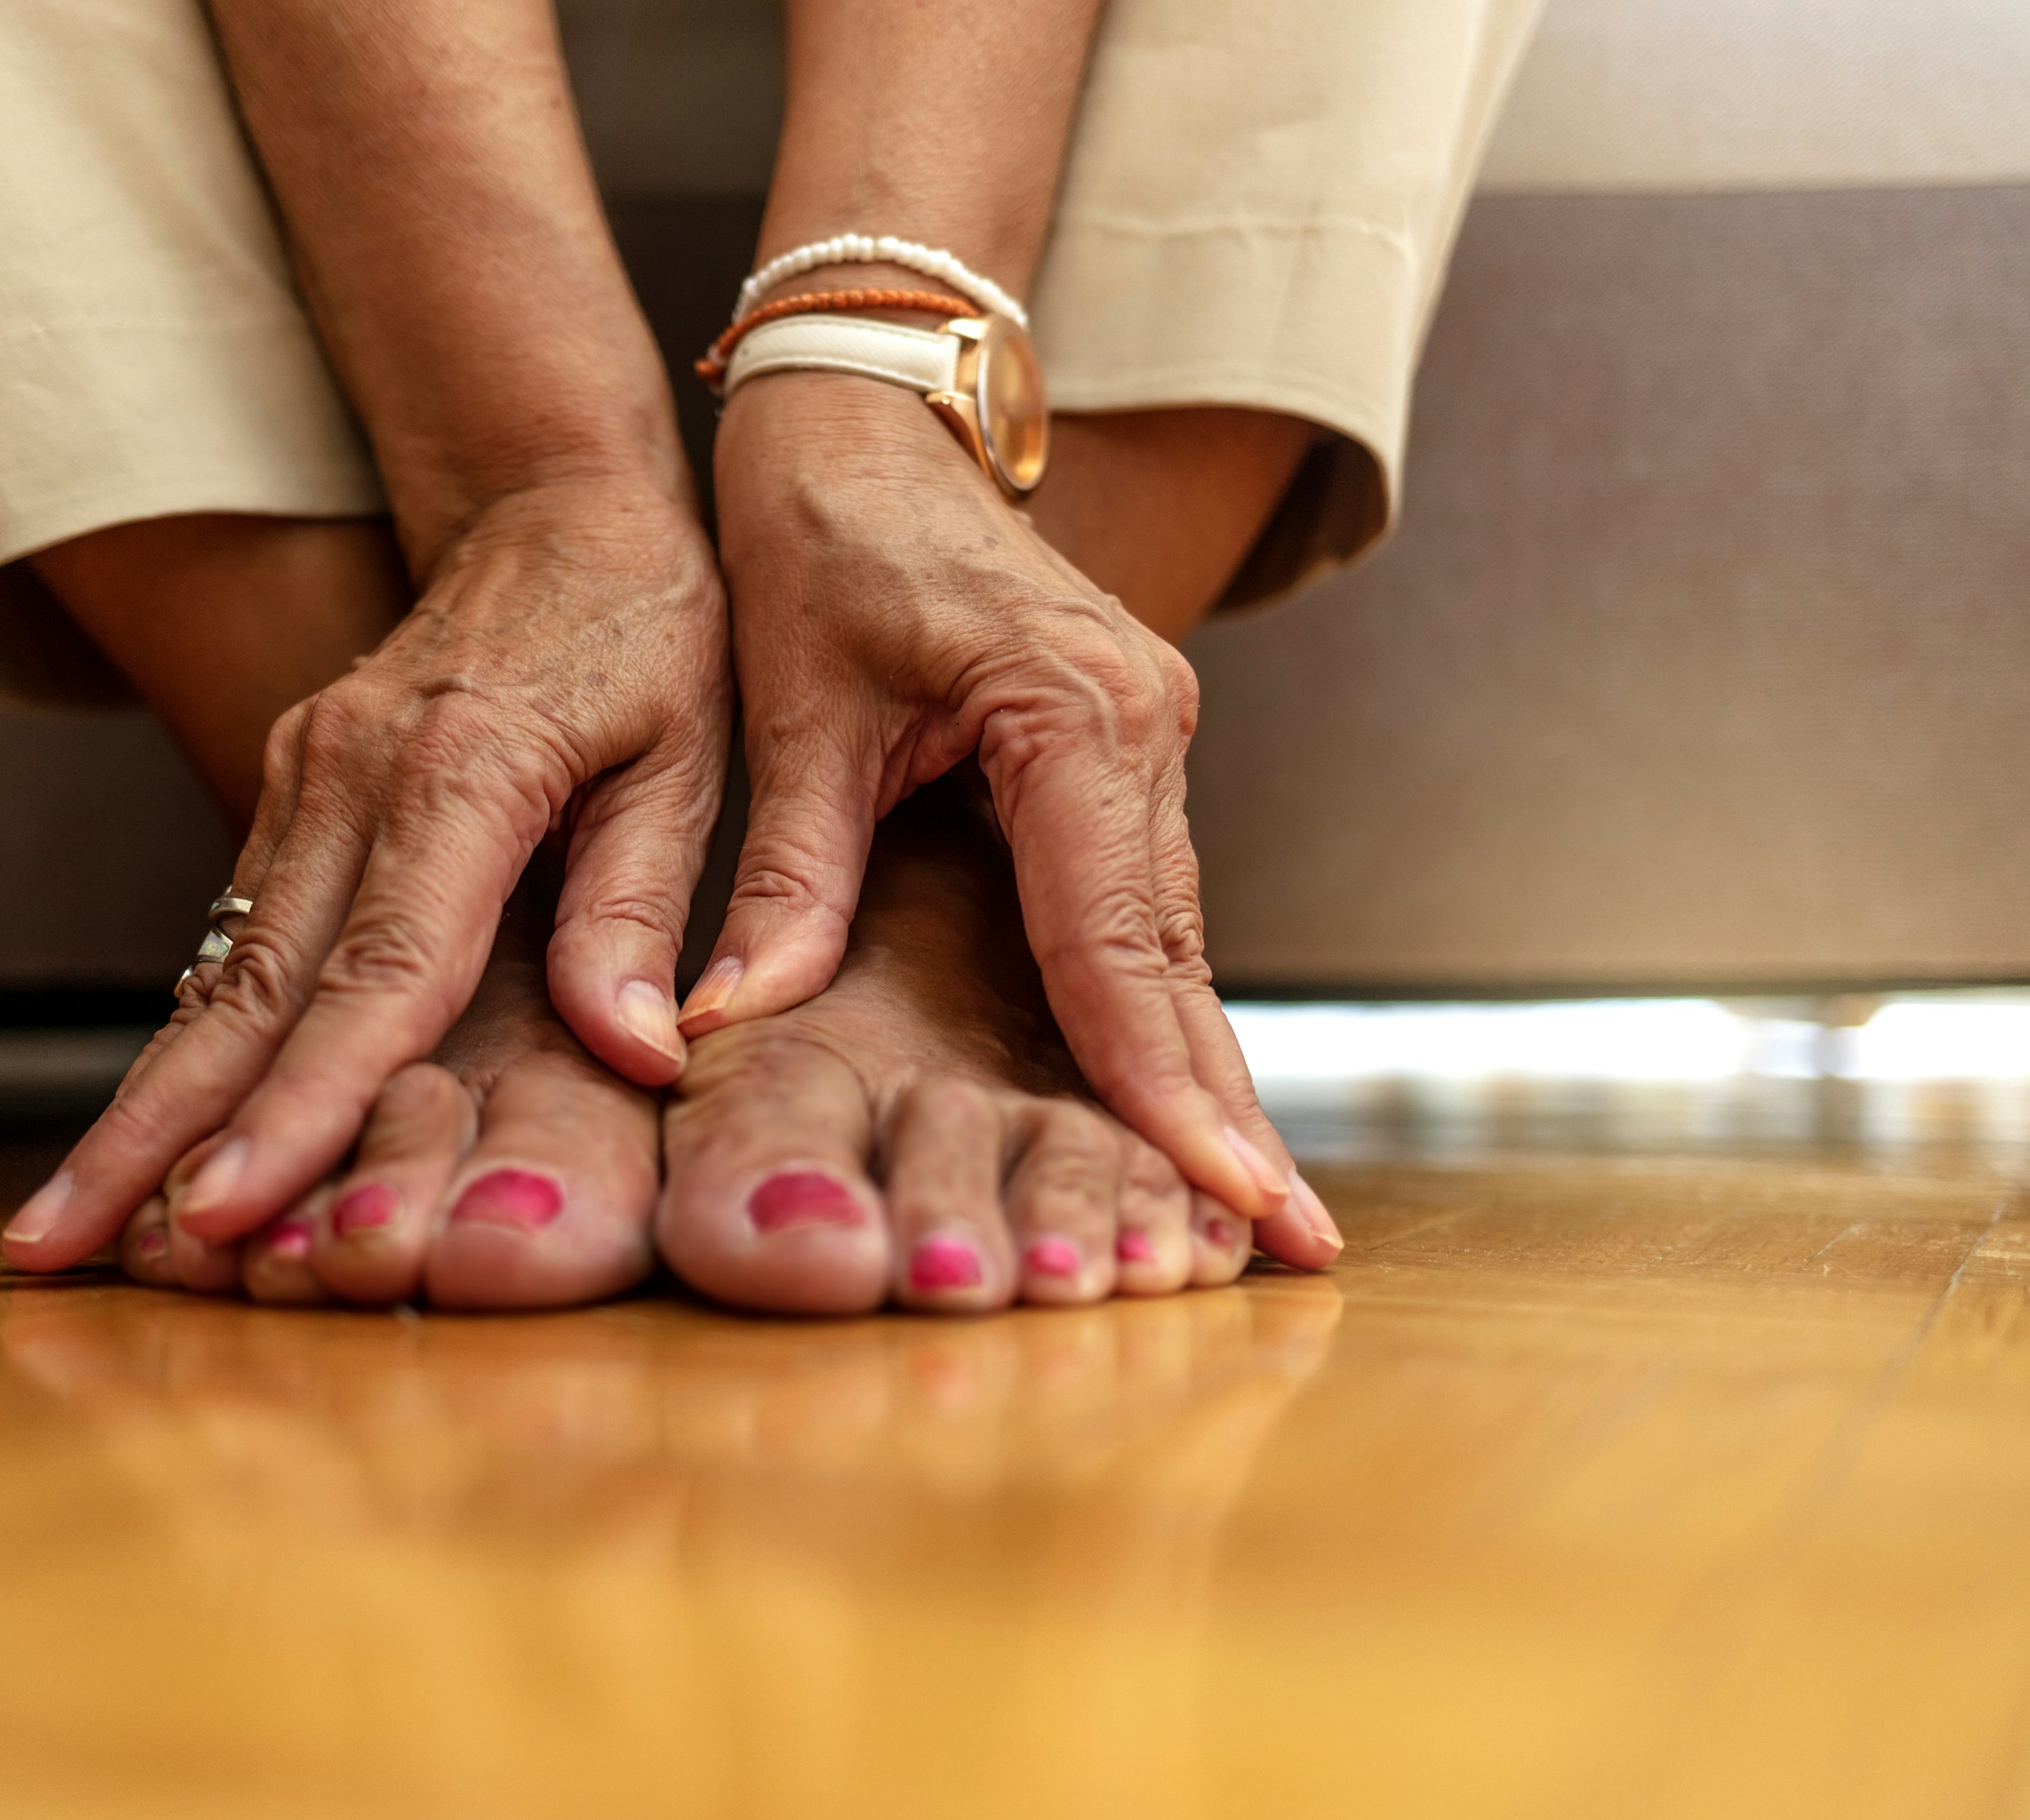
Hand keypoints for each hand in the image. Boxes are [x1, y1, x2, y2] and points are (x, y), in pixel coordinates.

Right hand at [5, 477, 727, 1268]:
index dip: (303, 1105)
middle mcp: (350, 776)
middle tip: (61, 1245)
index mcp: (462, 772)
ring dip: (138, 1100)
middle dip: (151, 1133)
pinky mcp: (289, 787)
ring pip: (215, 971)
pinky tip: (141, 1128)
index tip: (228, 1210)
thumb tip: (636, 1053)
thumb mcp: (690, 755)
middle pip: (248, 990)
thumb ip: (642, 905)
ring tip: (65, 1218)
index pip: (375, 974)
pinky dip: (186, 1039)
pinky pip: (232, 935)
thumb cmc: (647, 629)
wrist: (554, 501)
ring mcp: (303, 778)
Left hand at [691, 374, 1323, 1261]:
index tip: (1224, 1196)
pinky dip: (1155, 1004)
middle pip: (1177, 957)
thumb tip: (739, 1019)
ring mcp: (1148, 737)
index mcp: (1073, 712)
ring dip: (1199, 1068)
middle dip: (1220, 1107)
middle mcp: (1142, 726)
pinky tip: (1176, 1098)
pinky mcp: (1122, 751)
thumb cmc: (821, 535)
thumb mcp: (794, 708)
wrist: (871, 416)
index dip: (1158, 1082)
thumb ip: (786, 873)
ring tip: (1248, 1209)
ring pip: (1173, 939)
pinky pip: (1145, 904)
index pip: (1115, 940)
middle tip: (1290, 1249)